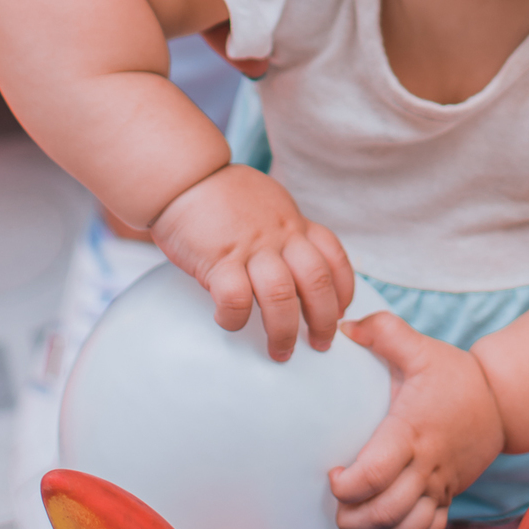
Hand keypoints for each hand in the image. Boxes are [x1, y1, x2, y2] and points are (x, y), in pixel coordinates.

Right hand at [150, 164, 353, 359]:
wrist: (184, 177)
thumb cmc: (223, 195)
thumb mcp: (270, 204)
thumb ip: (287, 232)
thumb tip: (299, 266)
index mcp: (294, 223)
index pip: (334, 257)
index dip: (343, 290)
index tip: (340, 313)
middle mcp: (280, 235)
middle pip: (317, 282)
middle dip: (324, 320)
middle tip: (321, 344)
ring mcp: (251, 247)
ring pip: (282, 296)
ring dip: (285, 331)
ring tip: (280, 351)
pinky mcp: (218, 259)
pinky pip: (235, 299)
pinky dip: (235, 319)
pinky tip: (228, 322)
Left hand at [329, 314, 504, 528]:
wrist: (504, 400)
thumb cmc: (456, 375)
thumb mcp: (422, 348)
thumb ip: (384, 330)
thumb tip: (344, 326)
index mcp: (412, 430)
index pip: (375, 474)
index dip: (347, 485)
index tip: (333, 474)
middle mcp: (426, 464)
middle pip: (386, 511)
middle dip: (352, 518)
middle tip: (338, 504)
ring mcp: (440, 485)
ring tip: (355, 519)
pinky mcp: (450, 497)